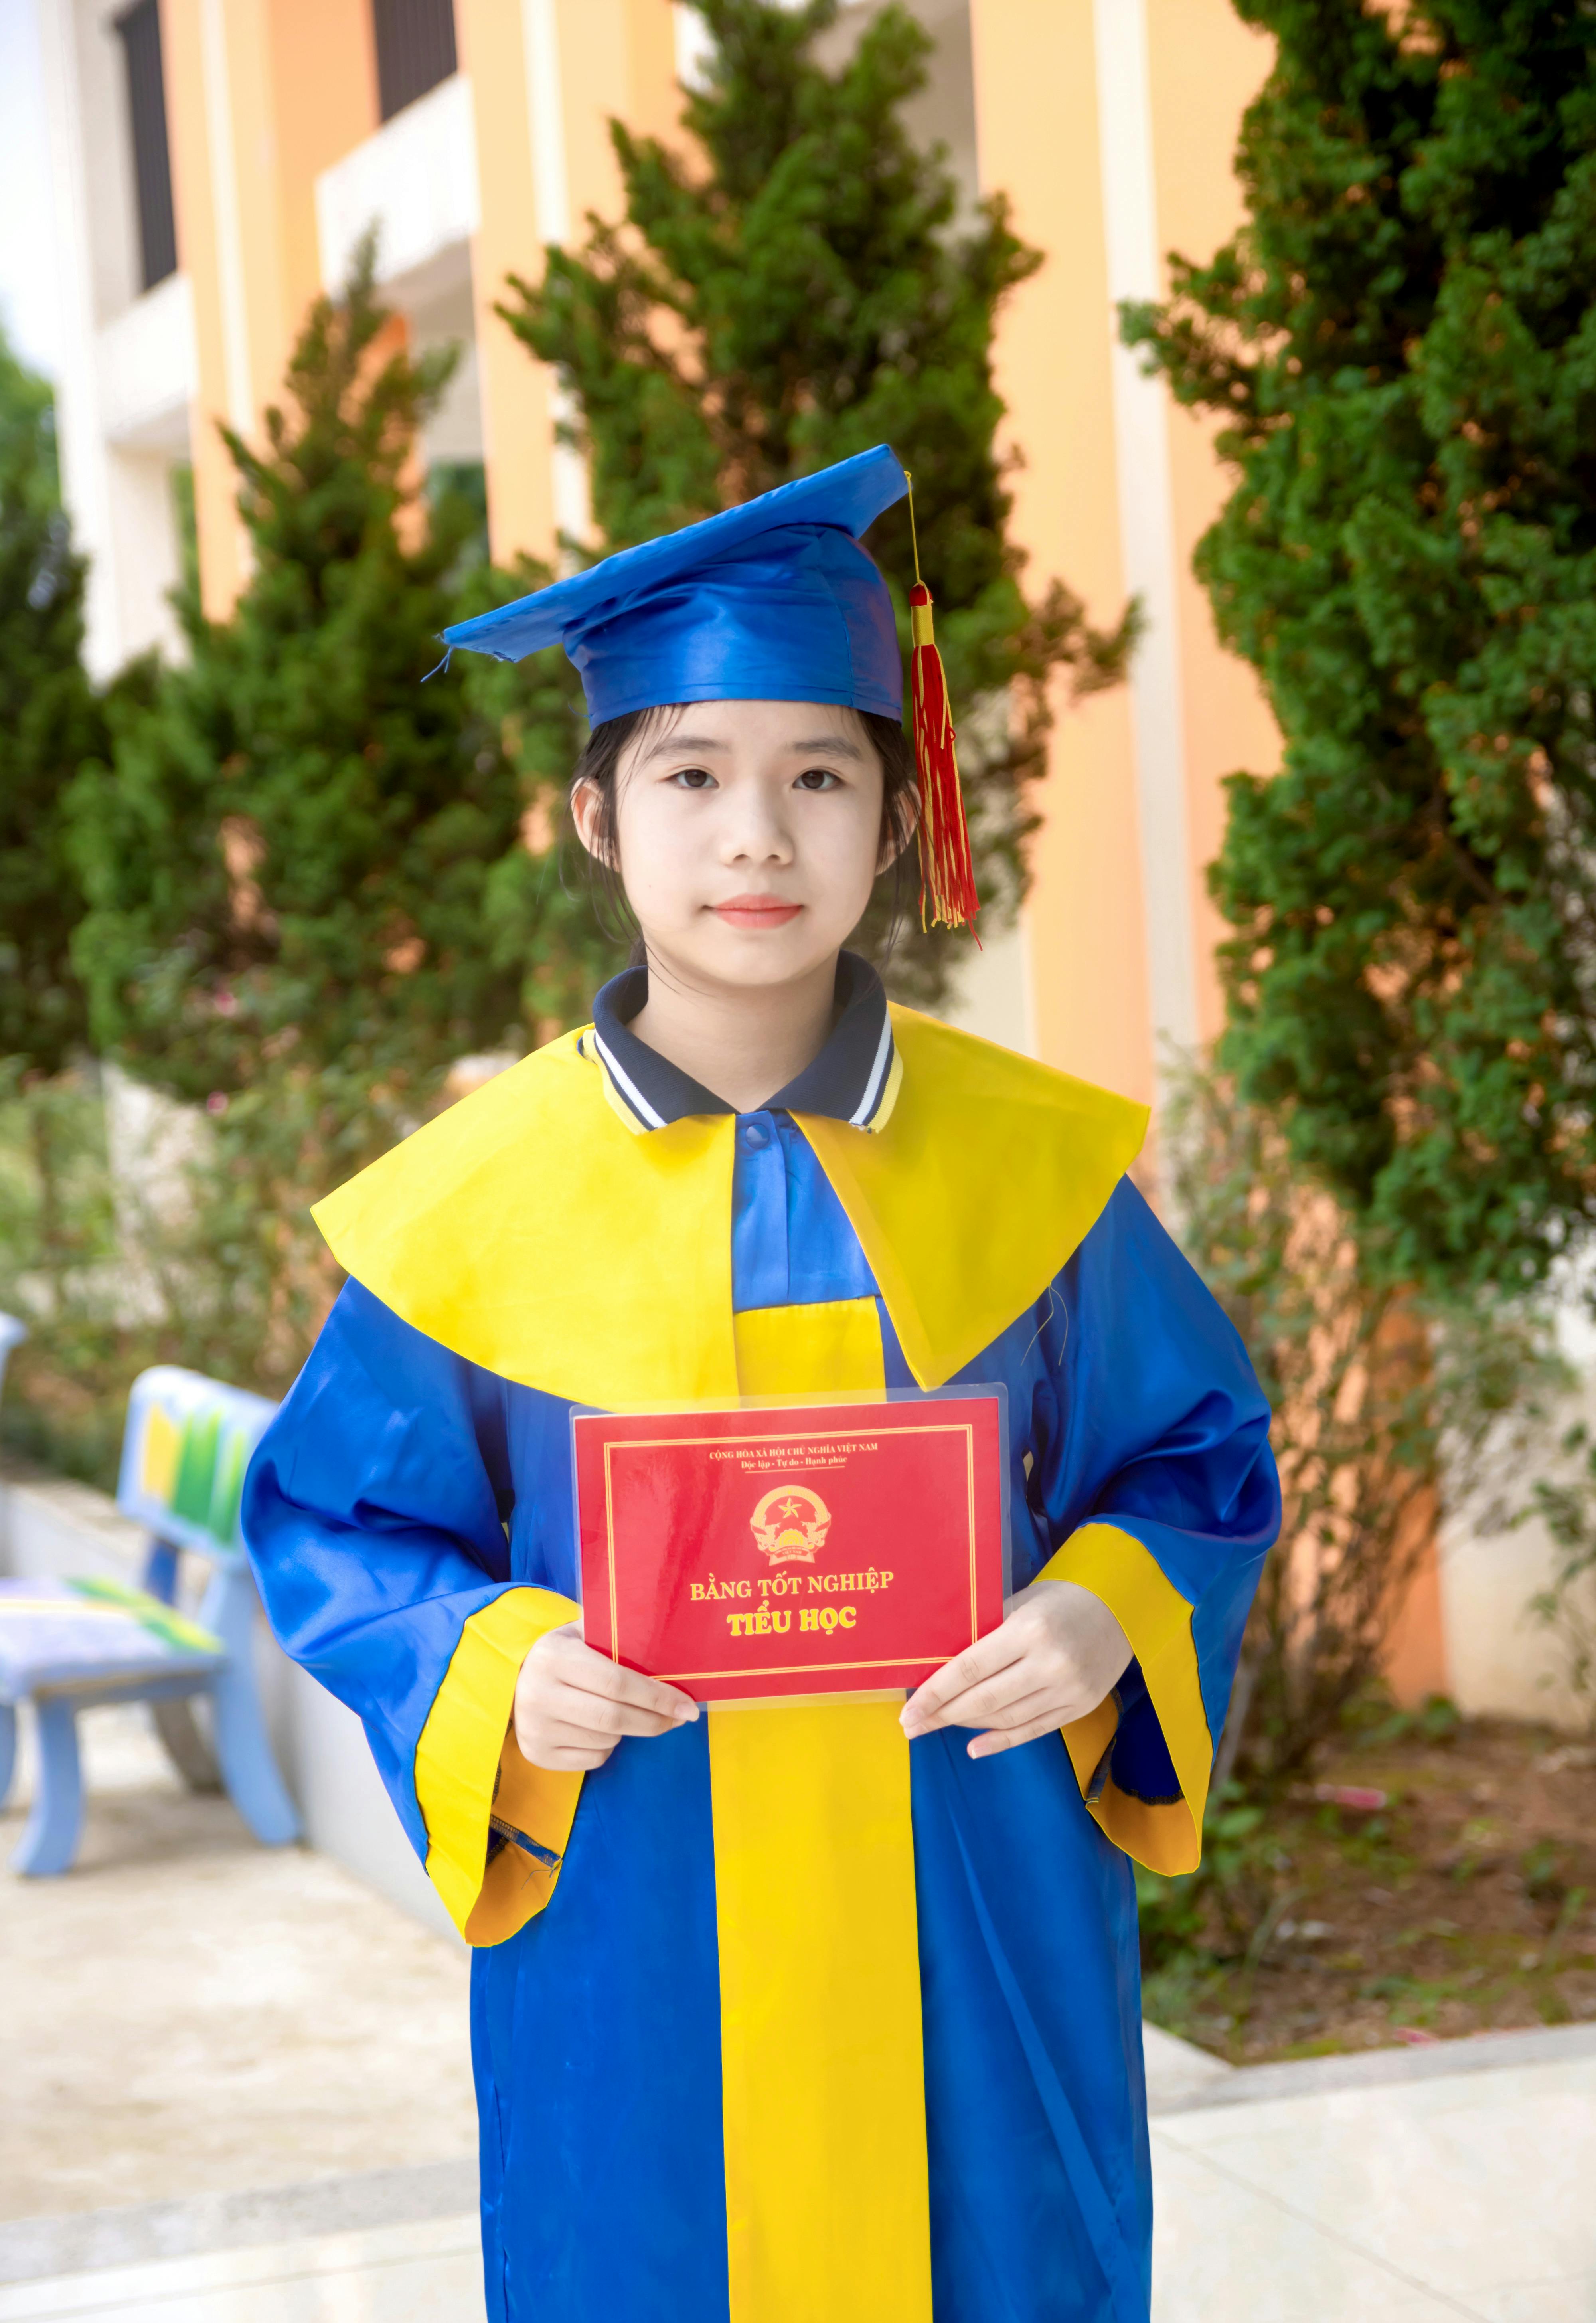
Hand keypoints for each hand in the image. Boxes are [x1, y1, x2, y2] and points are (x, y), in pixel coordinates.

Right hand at [513, 1623, 698, 1770]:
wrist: (515, 1680)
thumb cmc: (564, 1653)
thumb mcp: (582, 1633)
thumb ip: (616, 1636)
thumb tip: (672, 1650)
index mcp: (554, 1657)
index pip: (617, 1681)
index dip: (657, 1697)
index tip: (688, 1706)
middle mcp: (539, 1694)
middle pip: (614, 1717)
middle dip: (655, 1720)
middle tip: (679, 1718)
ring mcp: (535, 1729)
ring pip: (607, 1739)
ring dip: (630, 1730)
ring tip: (632, 1715)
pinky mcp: (537, 1754)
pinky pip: (593, 1758)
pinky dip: (608, 1747)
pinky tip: (603, 1730)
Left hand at [899, 1579, 1131, 1759]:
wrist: (1124, 1608)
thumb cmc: (1064, 1598)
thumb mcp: (1024, 1601)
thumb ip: (987, 1628)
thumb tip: (943, 1658)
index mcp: (1030, 1631)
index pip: (970, 1667)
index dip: (935, 1692)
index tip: (908, 1710)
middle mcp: (1049, 1664)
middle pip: (983, 1699)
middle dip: (941, 1715)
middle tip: (911, 1726)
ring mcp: (1068, 1689)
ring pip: (1005, 1718)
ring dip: (966, 1725)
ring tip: (938, 1726)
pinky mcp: (1080, 1707)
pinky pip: (1033, 1730)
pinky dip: (1001, 1742)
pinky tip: (975, 1747)